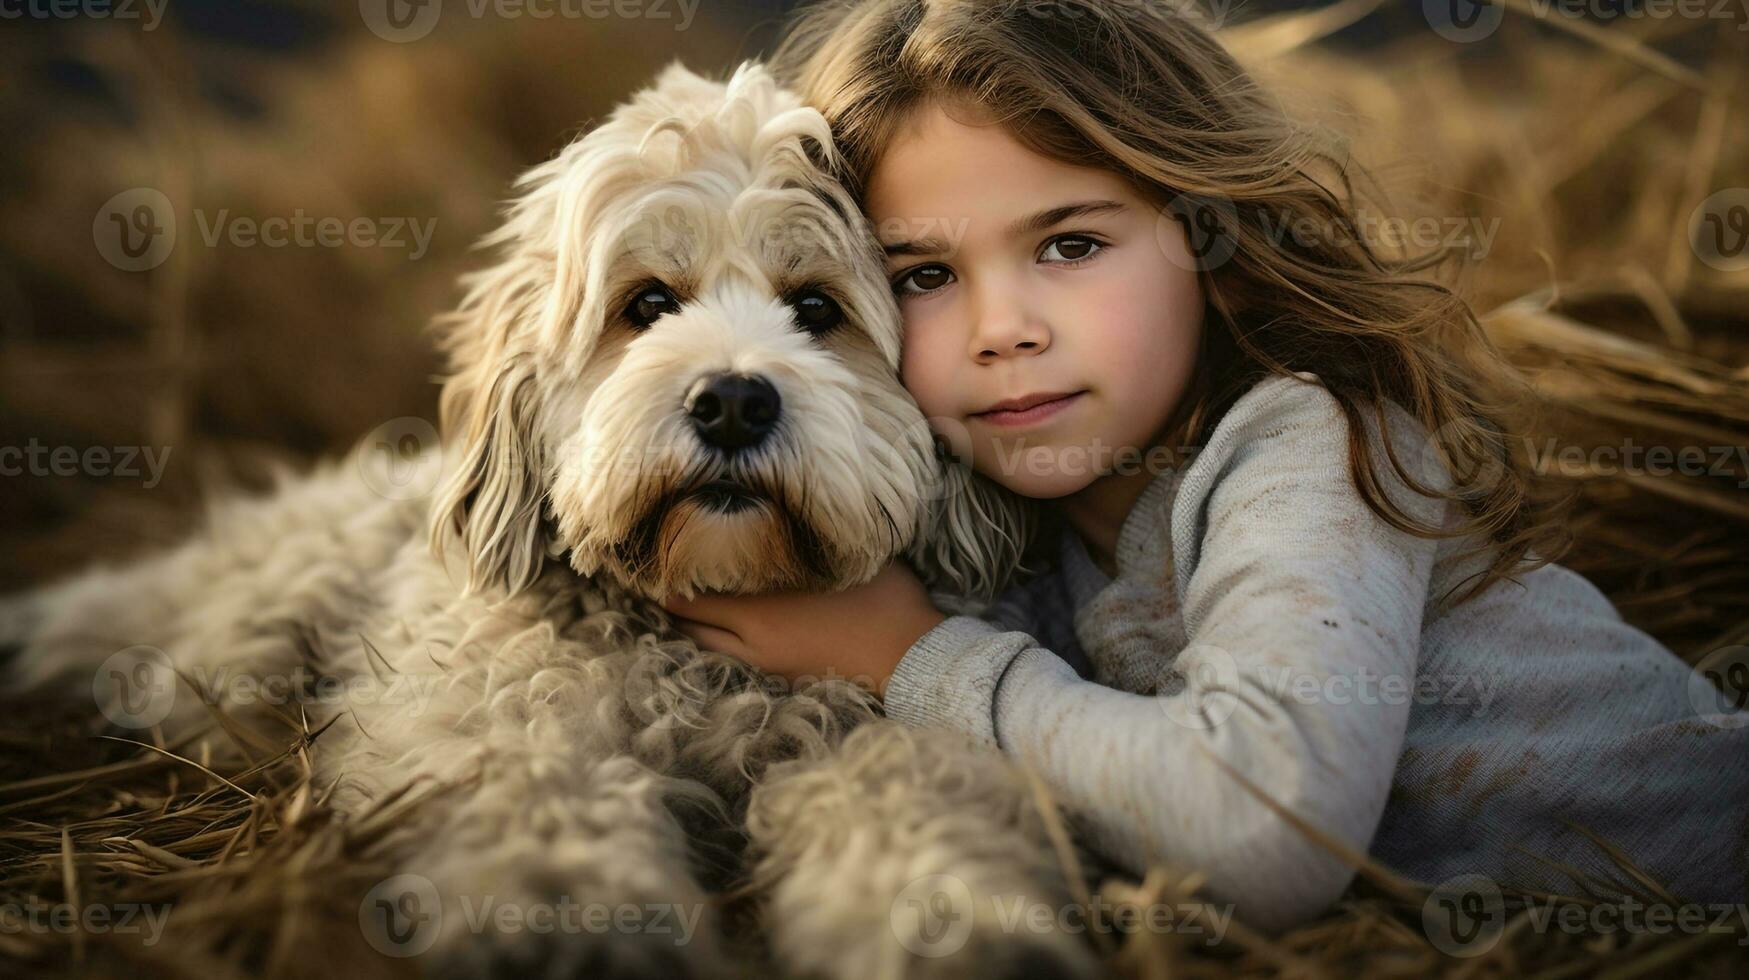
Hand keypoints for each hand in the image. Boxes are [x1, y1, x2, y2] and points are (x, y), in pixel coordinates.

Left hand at [661, 561, 947, 694]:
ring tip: (678, 600)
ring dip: (689, 623)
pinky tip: (713, 626)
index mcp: (766, 595)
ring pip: (700, 643)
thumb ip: (807, 540)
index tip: (664, 548)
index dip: (673, 566)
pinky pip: (726, 658)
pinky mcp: (777, 675)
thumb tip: (790, 509)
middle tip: (660, 575)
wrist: (909, 656)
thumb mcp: (846, 554)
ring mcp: (762, 659)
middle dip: (671, 597)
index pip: (694, 583)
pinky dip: (711, 641)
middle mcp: (753, 630)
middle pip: (686, 616)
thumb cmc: (887, 596)